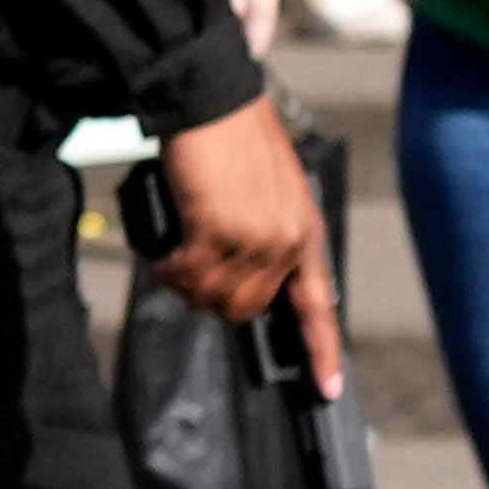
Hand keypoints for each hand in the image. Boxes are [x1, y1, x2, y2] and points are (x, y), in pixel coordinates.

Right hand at [149, 91, 336, 404]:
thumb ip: (265, 233)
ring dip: (184, 285)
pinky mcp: (218, 230)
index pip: (319, 305)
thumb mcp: (270, 189)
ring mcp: (256, 237)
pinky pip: (187, 275)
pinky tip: (160, 253)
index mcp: (306, 231)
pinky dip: (167, 269)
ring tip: (169, 258)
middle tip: (186, 274)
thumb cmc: (234, 138)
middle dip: (211, 300)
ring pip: (213, 297)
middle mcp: (287, 240)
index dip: (323, 351)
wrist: (213, 99)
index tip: (328, 389)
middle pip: (247, 309)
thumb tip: (236, 280)